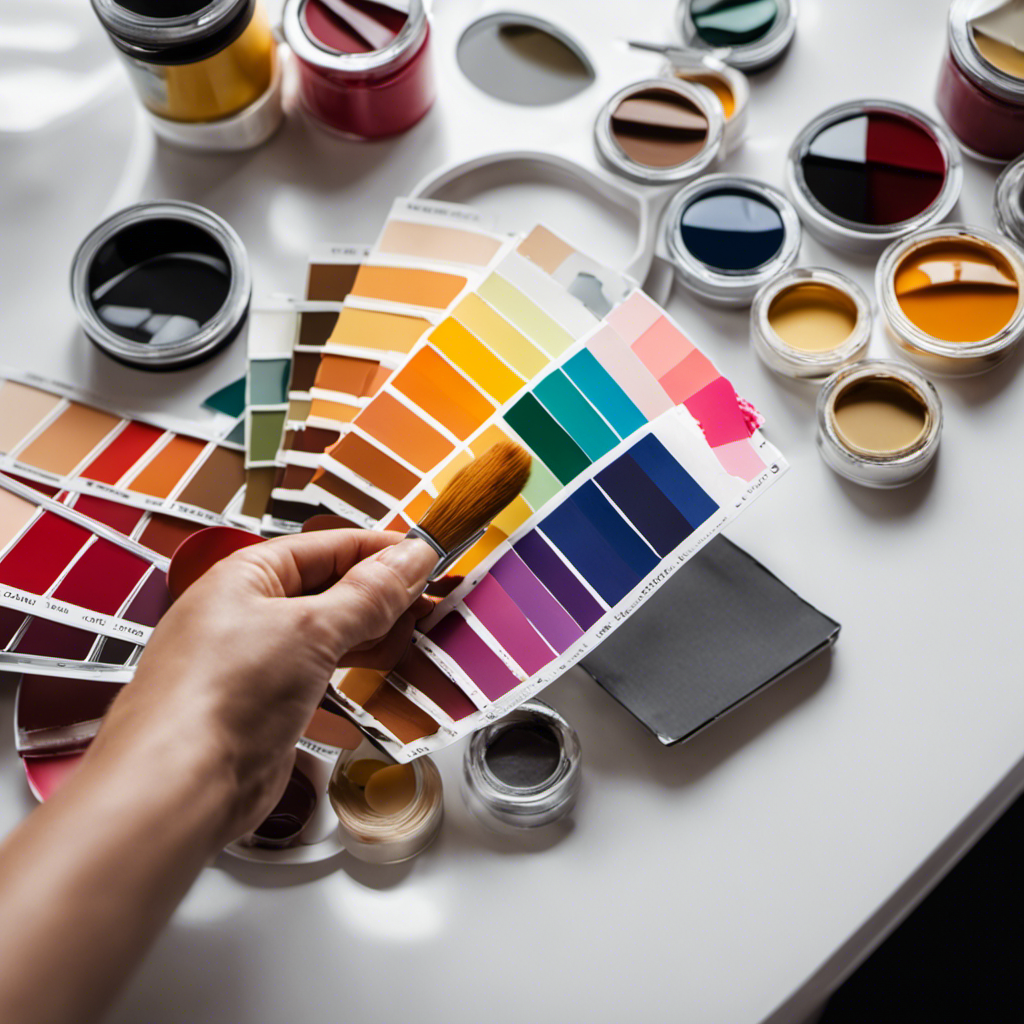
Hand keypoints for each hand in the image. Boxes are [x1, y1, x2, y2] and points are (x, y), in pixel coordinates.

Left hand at [90, 529, 437, 847]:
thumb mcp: (310, 629)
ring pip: (328, 638)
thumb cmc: (219, 697)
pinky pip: (319, 680)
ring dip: (372, 640)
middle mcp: (246, 615)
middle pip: (330, 591)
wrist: (177, 788)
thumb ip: (368, 595)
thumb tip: (410, 559)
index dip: (381, 551)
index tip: (428, 560)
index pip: (328, 547)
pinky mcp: (264, 708)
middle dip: (382, 598)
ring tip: (417, 641)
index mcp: (246, 577)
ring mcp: (254, 663)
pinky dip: (353, 679)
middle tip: (433, 605)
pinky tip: (381, 684)